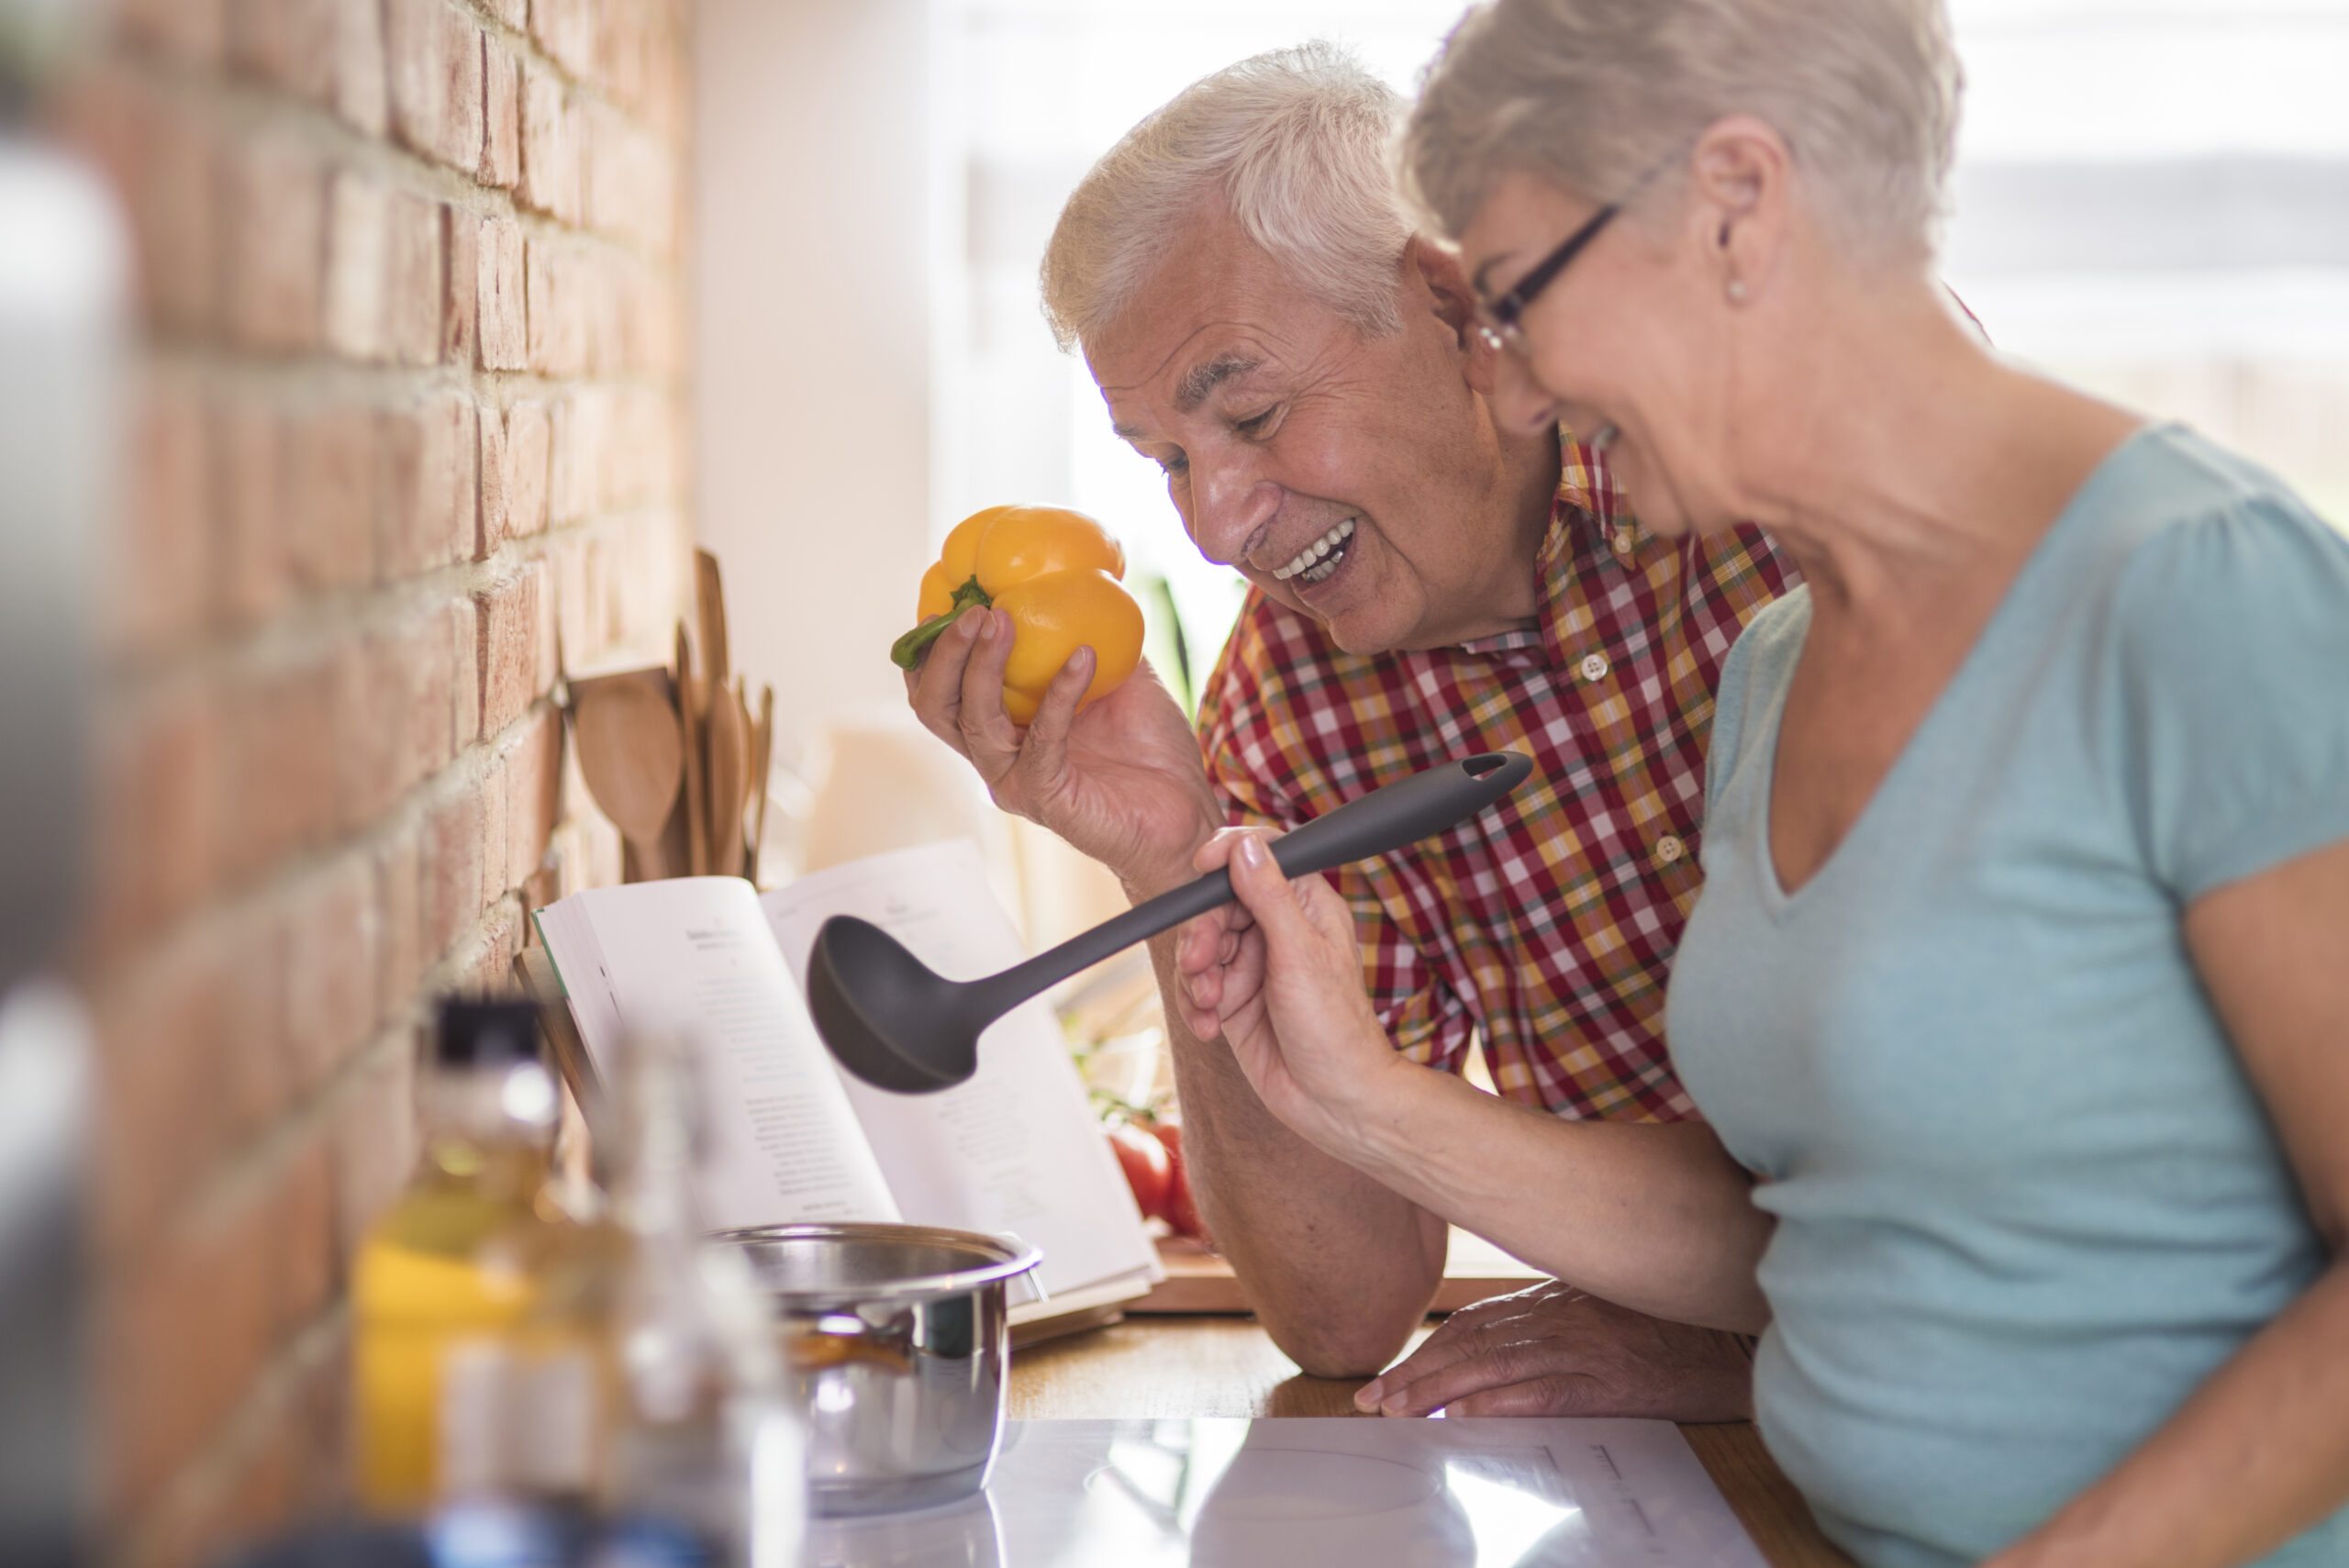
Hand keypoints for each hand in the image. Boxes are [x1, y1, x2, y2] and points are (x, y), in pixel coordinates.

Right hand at [906, 605, 1220, 892]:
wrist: (1188, 813)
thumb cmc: (1151, 749)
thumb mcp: (1119, 675)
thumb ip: (1092, 632)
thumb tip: (1084, 575)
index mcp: (1002, 728)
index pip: (940, 689)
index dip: (932, 647)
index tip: (948, 599)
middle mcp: (998, 756)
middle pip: (936, 706)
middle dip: (946, 653)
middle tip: (974, 611)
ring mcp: (1016, 779)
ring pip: (972, 721)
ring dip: (982, 666)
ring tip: (1003, 621)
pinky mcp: (1046, 797)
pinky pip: (1041, 739)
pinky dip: (1059, 692)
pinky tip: (1083, 657)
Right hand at [1180, 830, 1412, 1152]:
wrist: (1332, 1101)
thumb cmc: (1335, 1029)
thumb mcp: (1300, 954)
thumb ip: (1270, 896)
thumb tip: (1245, 846)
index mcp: (1306, 905)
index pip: (1259, 858)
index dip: (1226, 857)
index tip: (1202, 868)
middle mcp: (1277, 929)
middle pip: (1218, 902)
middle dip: (1202, 932)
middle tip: (1200, 962)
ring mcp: (1253, 964)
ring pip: (1200, 944)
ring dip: (1196, 974)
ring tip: (1211, 1003)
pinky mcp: (1233, 998)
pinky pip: (1195, 984)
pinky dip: (1194, 1004)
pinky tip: (1210, 1027)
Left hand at [1353, 1279, 1754, 1420]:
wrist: (1738, 1334)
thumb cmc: (1674, 1321)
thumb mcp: (1608, 1302)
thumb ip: (1558, 1313)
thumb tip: (1505, 1341)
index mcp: (1555, 1299)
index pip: (1473, 1325)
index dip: (1426, 1350)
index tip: (1389, 1376)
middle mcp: (1559, 1317)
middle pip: (1469, 1345)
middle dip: (1415, 1374)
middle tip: (1373, 1400)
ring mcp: (1582, 1347)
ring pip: (1492, 1368)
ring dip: (1437, 1391)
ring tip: (1398, 1412)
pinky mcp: (1611, 1381)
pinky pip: (1542, 1393)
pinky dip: (1498, 1404)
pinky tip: (1463, 1418)